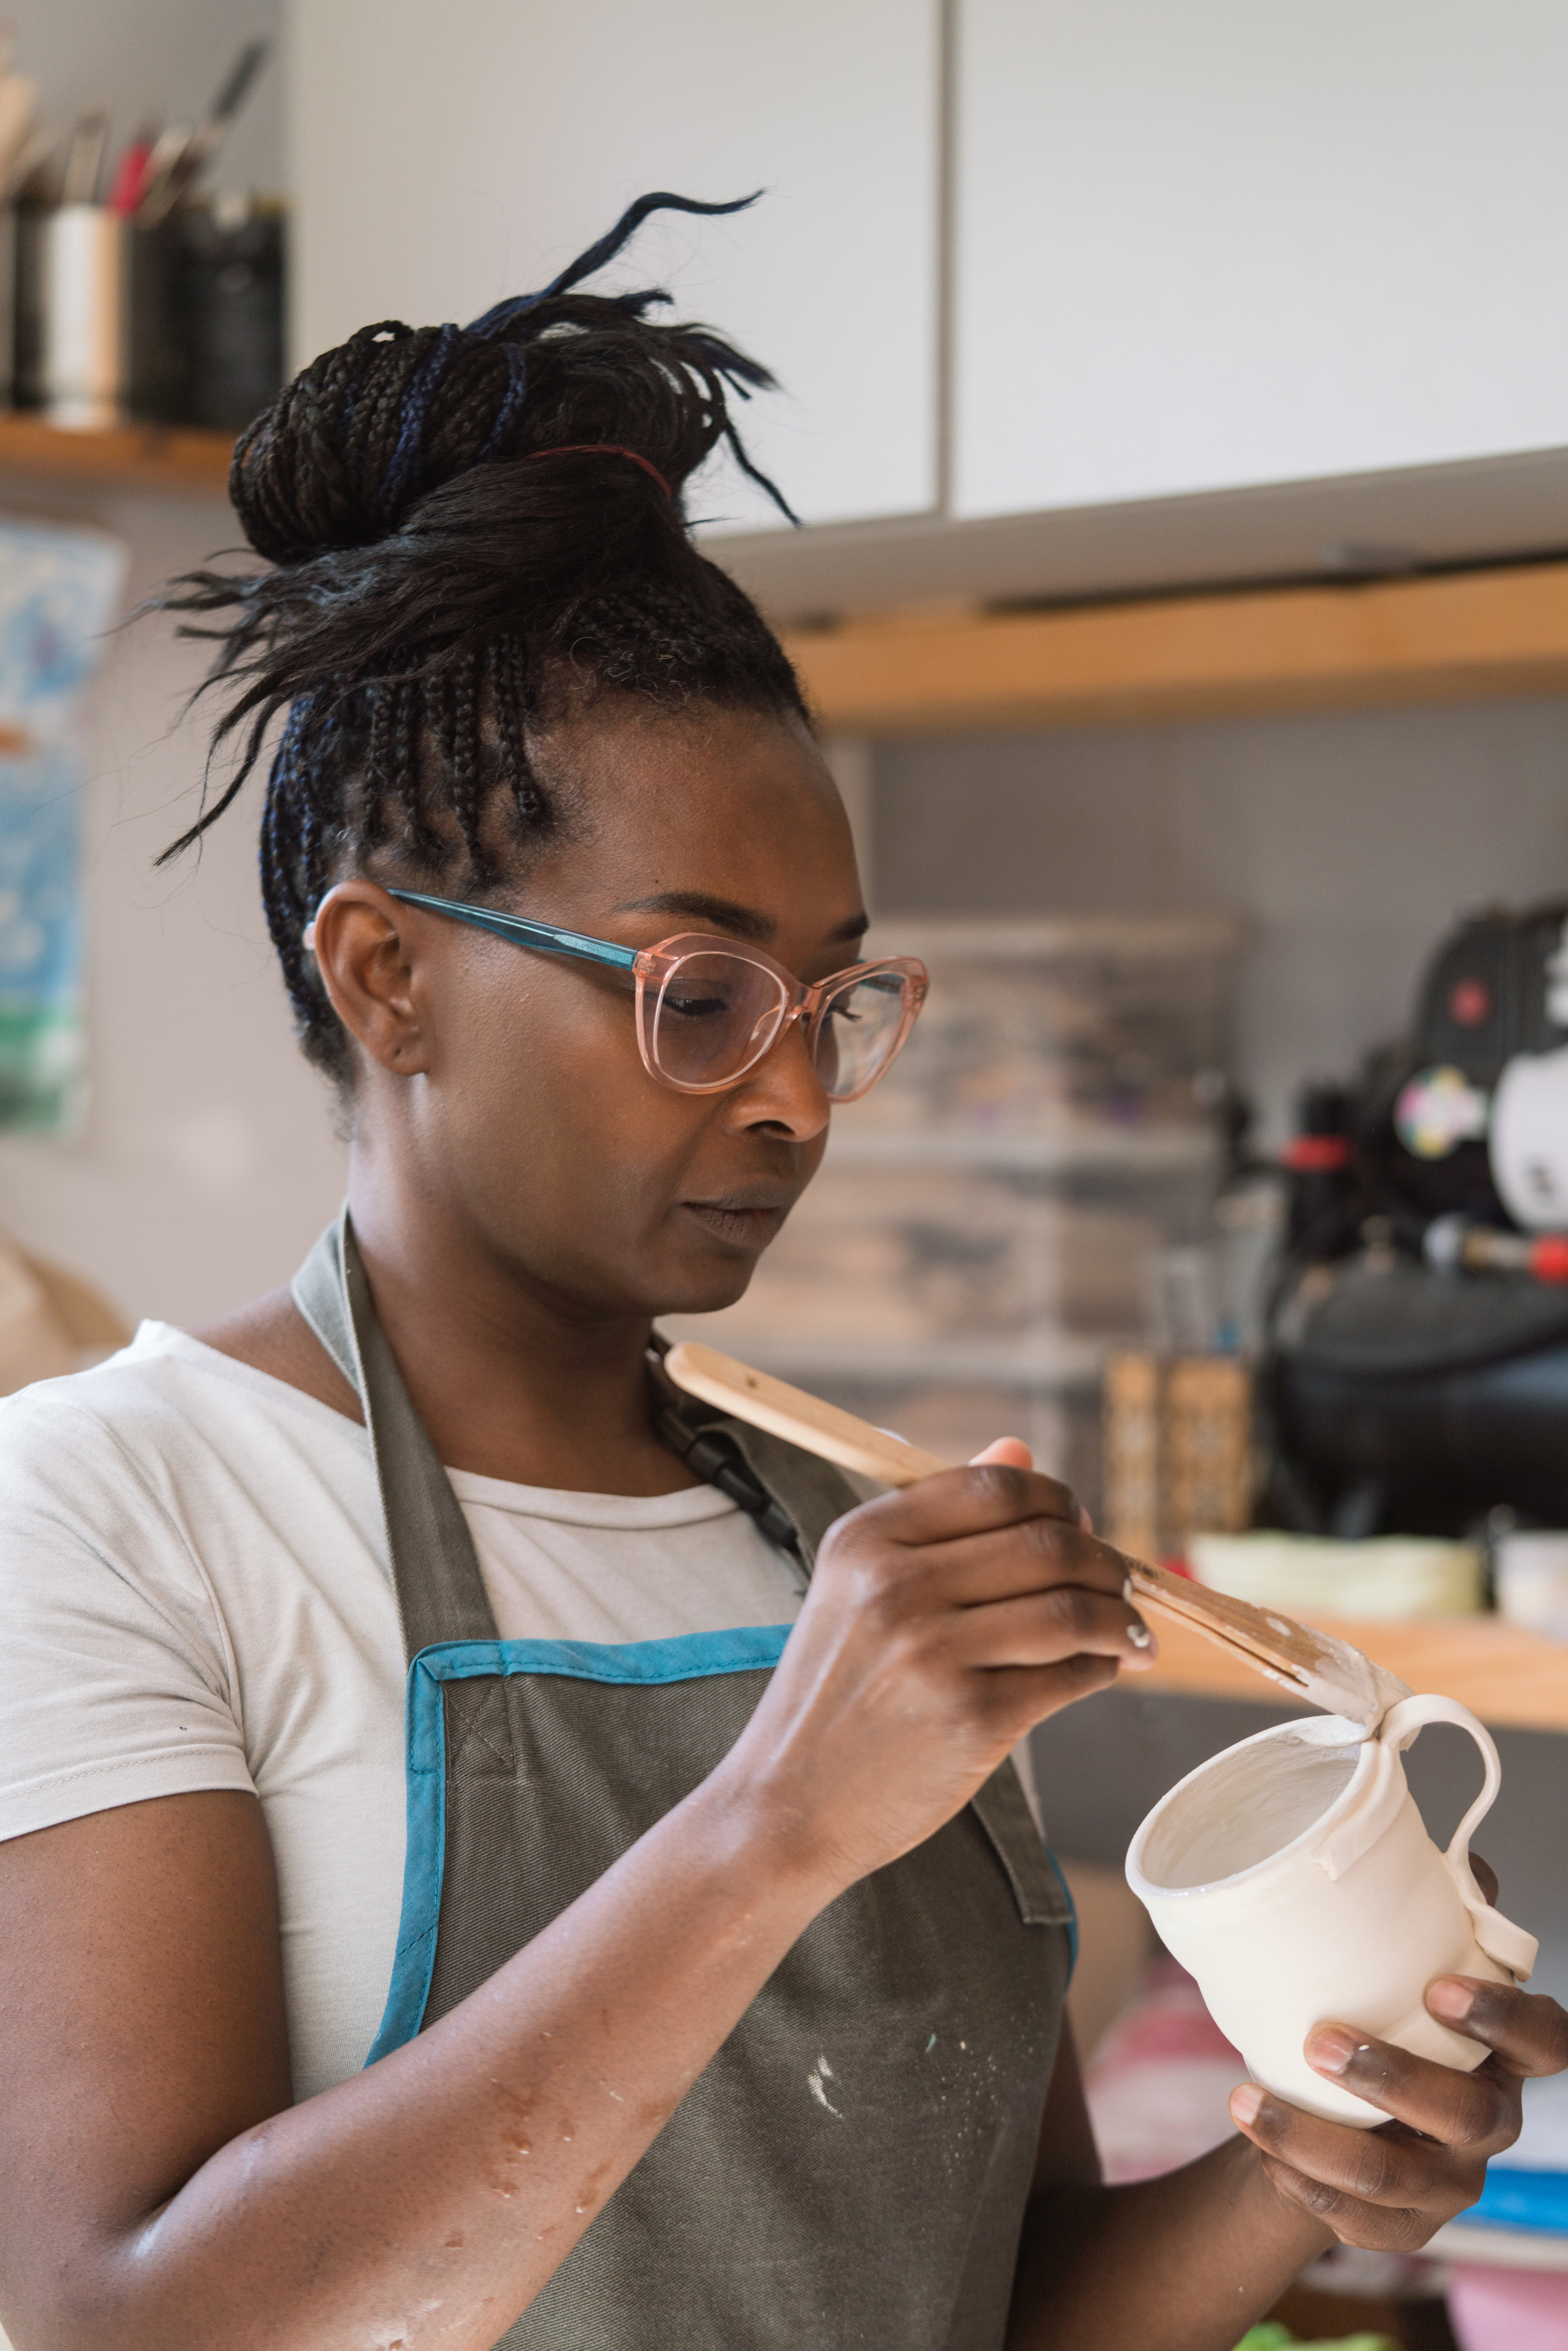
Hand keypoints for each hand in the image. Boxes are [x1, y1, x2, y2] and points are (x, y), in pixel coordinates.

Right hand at [717, 1440, 1154, 1892]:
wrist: (786, 1803)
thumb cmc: (835, 1693)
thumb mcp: (858, 1587)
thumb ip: (940, 1517)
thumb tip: (1020, 1448)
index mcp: (865, 1540)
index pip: (996, 1486)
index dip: (1057, 1500)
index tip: (1080, 1525)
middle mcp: (896, 1586)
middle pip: (1048, 1542)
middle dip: (1104, 1561)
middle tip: (1119, 1584)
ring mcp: (934, 1653)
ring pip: (1074, 1608)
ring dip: (1122, 1617)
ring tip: (1130, 1632)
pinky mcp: (972, 1717)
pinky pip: (1073, 1674)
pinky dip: (1105, 1666)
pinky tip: (1105, 1668)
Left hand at [1227, 1916, 1567, 2251]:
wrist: (1332, 2106)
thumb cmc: (1377, 2012)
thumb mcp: (1403, 1960)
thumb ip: (1427, 1911)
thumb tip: (1425, 1851)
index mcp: (1503, 2053)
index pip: (1545, 2042)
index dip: (1504, 2020)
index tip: (1437, 1988)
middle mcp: (1489, 2121)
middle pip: (1468, 2115)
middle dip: (1393, 2078)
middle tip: (1320, 2040)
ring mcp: (1450, 2181)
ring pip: (1393, 2177)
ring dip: (1313, 2138)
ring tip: (1242, 2099)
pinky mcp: (1405, 2226)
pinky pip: (1356, 2222)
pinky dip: (1300, 2183)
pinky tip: (1263, 2150)